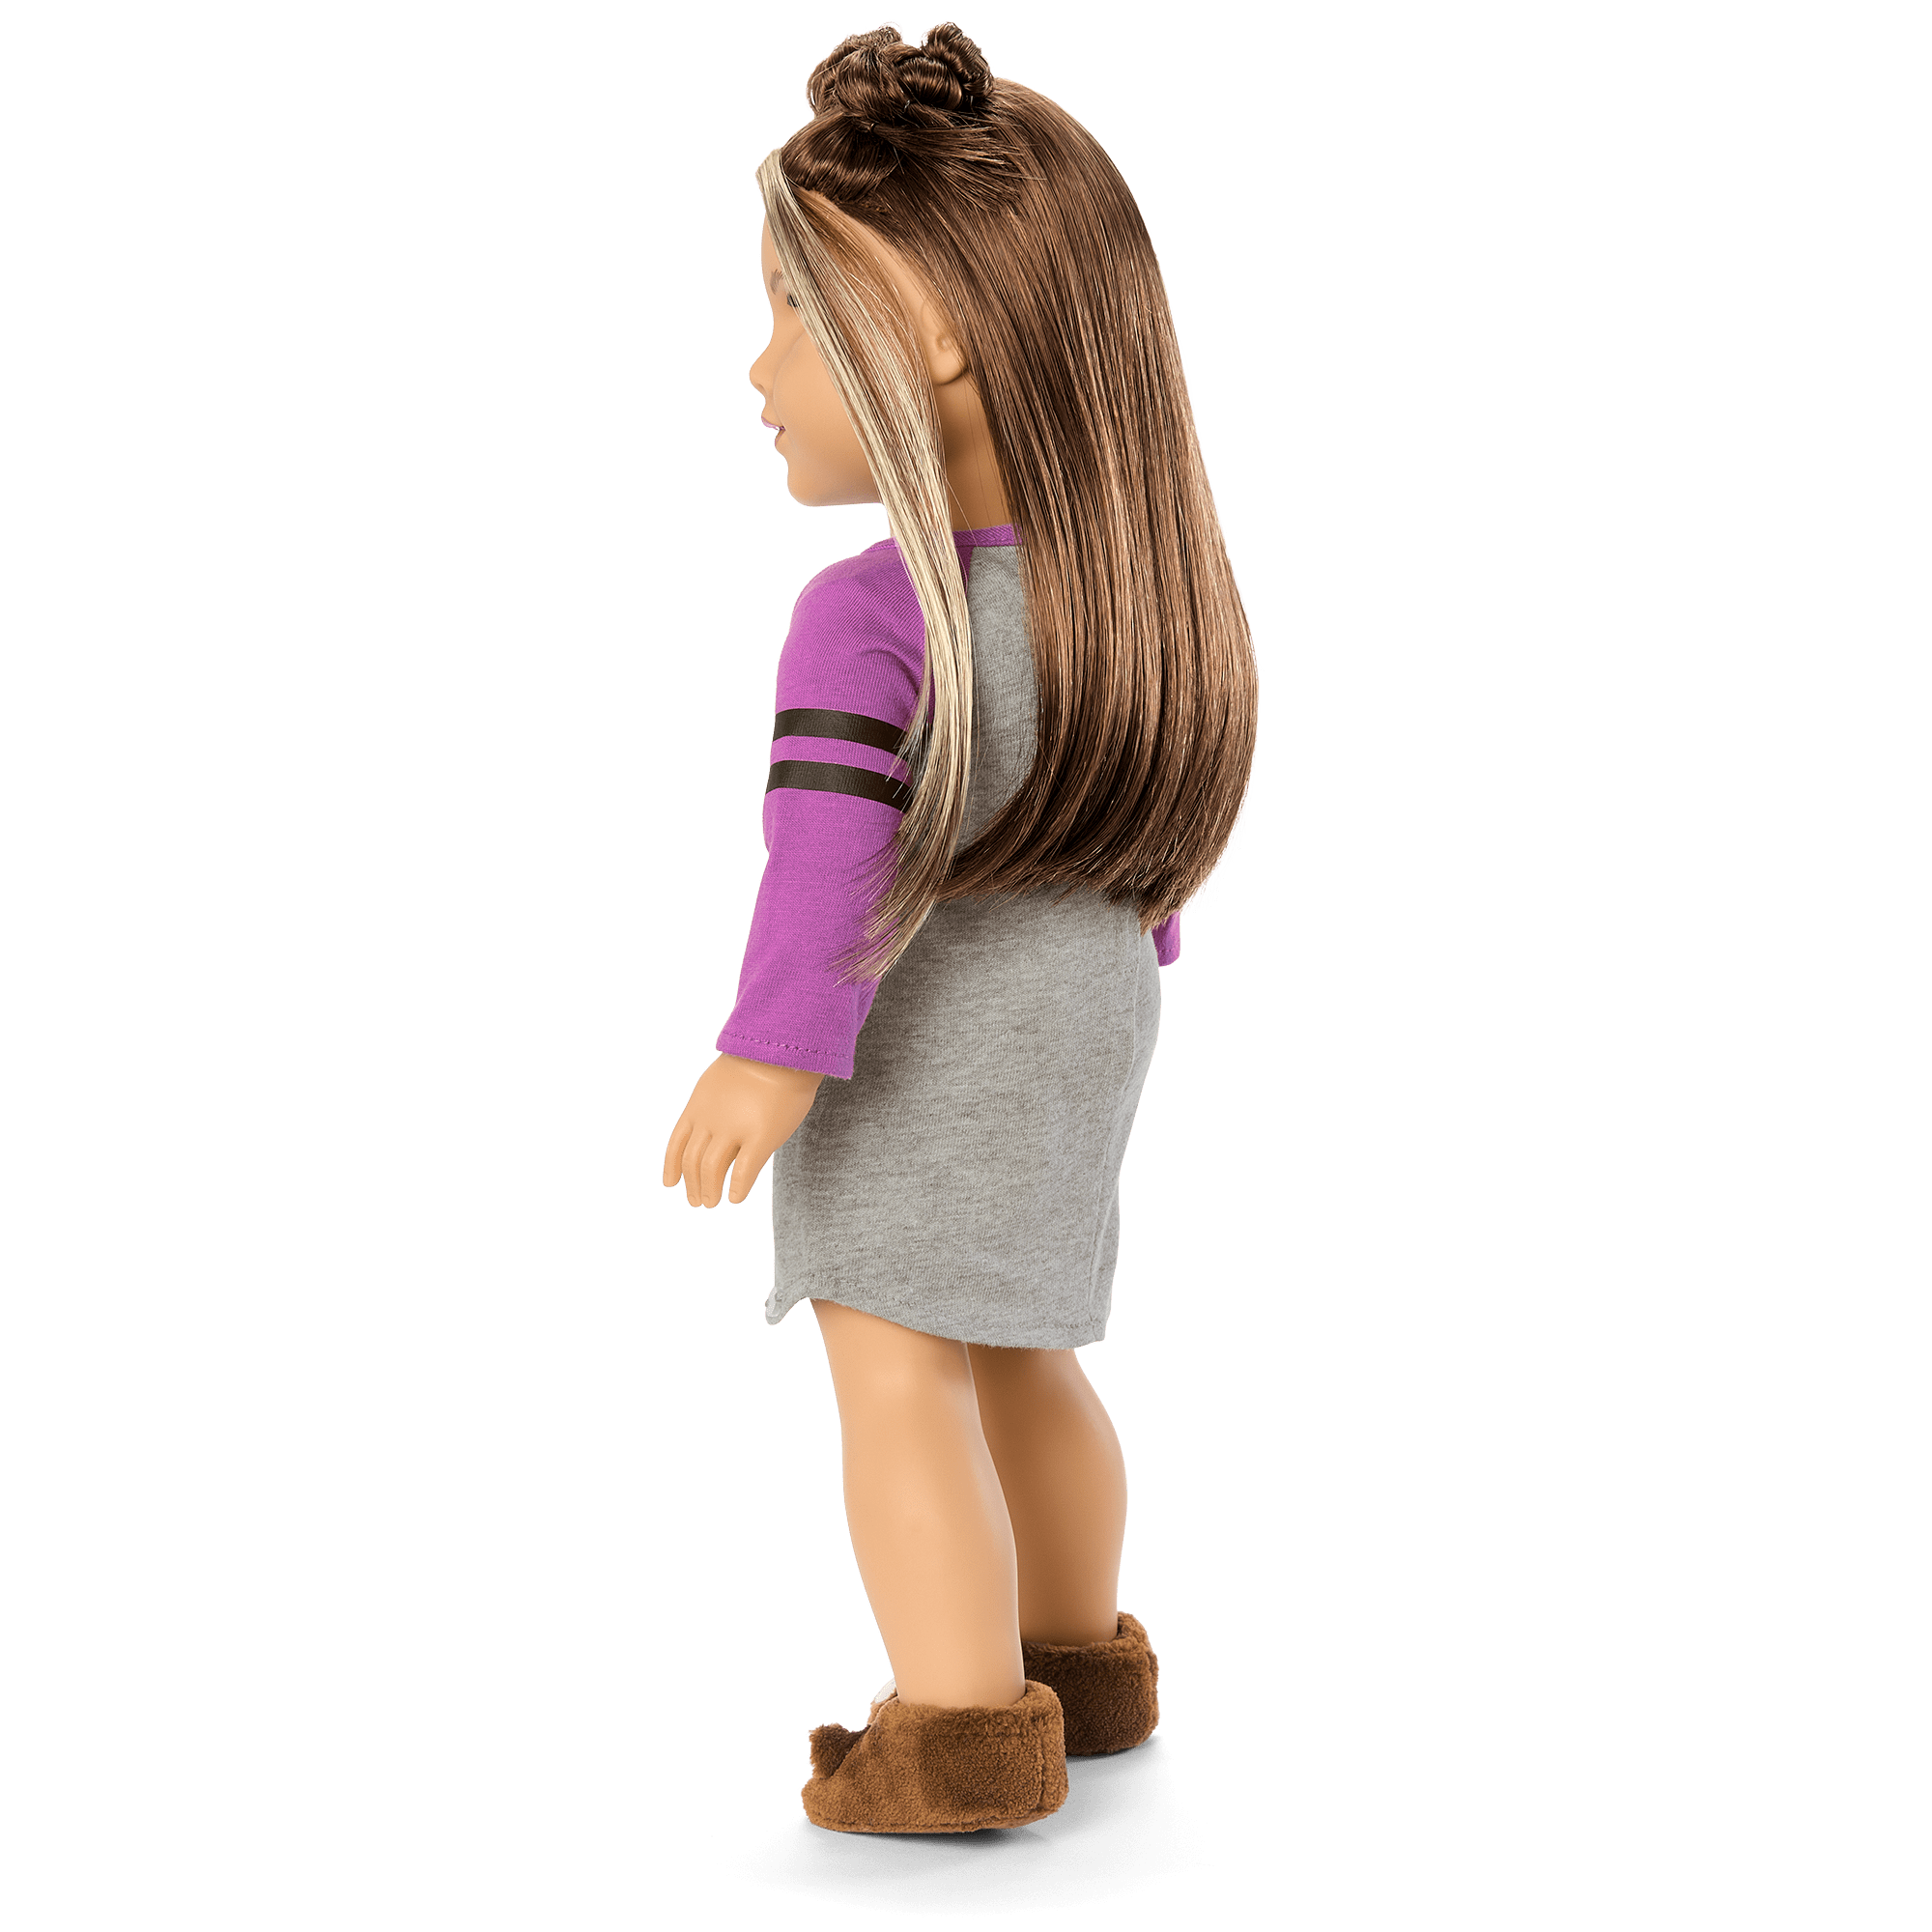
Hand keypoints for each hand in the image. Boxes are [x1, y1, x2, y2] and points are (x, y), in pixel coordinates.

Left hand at [661, 1053, 824, 1207]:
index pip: (677, 1143)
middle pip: (693, 1161)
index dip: (671, 1166)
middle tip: (696, 1201)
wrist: (784, 1052)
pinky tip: (735, 1199)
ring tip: (712, 1203)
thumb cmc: (759, 1063)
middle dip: (692, 1184)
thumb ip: (710, 1104)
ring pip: (711, 1169)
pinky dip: (736, 1188)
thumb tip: (707, 1122)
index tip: (669, 1183)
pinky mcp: (761, 1138)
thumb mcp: (718, 1080)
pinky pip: (743, 1172)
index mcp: (699, 1106)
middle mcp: (711, 1120)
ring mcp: (734, 1129)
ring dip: (709, 1190)